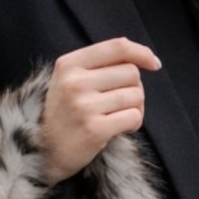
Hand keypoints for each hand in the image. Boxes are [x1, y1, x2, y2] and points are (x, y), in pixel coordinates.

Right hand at [39, 38, 160, 184]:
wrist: (44, 151)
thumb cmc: (66, 113)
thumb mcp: (70, 79)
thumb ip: (100, 65)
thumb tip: (146, 58)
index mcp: (68, 64)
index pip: (117, 47)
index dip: (142, 52)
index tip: (154, 64)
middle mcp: (74, 82)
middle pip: (131, 73)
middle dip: (135, 88)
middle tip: (121, 103)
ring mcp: (84, 106)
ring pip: (136, 95)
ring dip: (136, 108)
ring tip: (118, 116)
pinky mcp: (95, 129)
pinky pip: (134, 117)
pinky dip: (134, 124)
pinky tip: (120, 129)